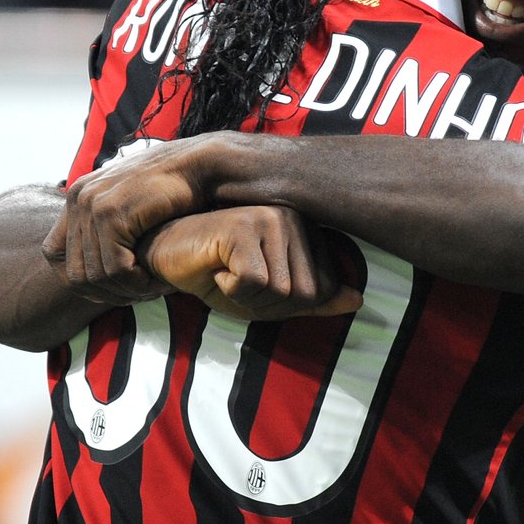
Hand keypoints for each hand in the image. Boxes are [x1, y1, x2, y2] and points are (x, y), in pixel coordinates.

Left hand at [43, 136, 216, 301]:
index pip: (54, 255)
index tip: (114, 288)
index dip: (81, 279)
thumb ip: (111, 226)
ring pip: (96, 275)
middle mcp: (78, 197)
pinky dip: (139, 283)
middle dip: (108, 293)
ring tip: (153, 289)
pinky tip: (158, 280)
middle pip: (73, 273)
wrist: (201, 165)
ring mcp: (92, 204)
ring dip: (128, 291)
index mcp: (78, 195)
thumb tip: (99, 263)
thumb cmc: (175, 189)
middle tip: (139, 296)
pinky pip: (116, 268)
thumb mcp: (132, 206)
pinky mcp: (111, 213)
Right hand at [140, 206, 362, 320]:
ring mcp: (271, 217)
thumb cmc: (218, 273)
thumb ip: (314, 300)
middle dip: (267, 304)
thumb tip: (356, 301)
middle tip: (237, 280)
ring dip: (247, 297)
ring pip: (281, 291)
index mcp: (307, 230)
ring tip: (226, 272)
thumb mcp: (270, 296)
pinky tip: (215, 266)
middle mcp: (295, 218)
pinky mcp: (245, 225)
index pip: (322, 291)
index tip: (256, 285)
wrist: (167, 255)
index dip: (285, 306)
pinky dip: (231, 288)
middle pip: (304, 294)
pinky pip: (254, 282)